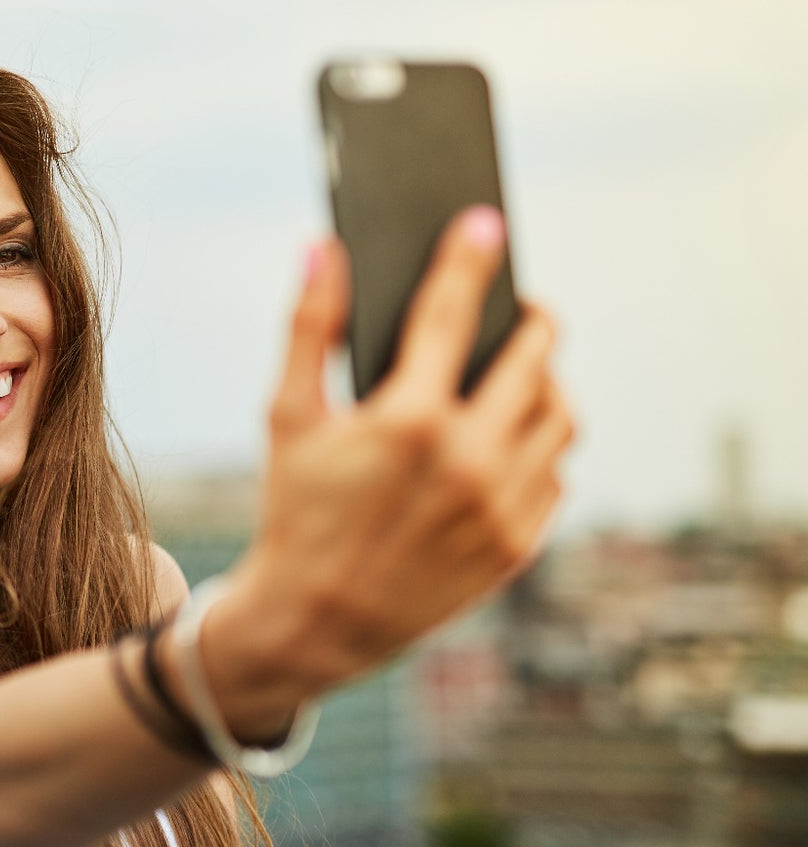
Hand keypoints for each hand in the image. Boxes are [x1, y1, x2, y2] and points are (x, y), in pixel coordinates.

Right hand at [211, 206, 576, 714]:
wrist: (315, 622)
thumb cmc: (294, 511)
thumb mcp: (287, 418)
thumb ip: (307, 328)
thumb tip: (322, 248)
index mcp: (408, 421)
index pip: (452, 314)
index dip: (469, 260)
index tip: (484, 224)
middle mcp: (468, 460)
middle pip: (535, 358)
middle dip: (533, 320)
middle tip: (522, 307)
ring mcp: (502, 506)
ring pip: (560, 417)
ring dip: (546, 384)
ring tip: (520, 376)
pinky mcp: (519, 545)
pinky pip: (556, 474)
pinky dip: (539, 447)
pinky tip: (508, 439)